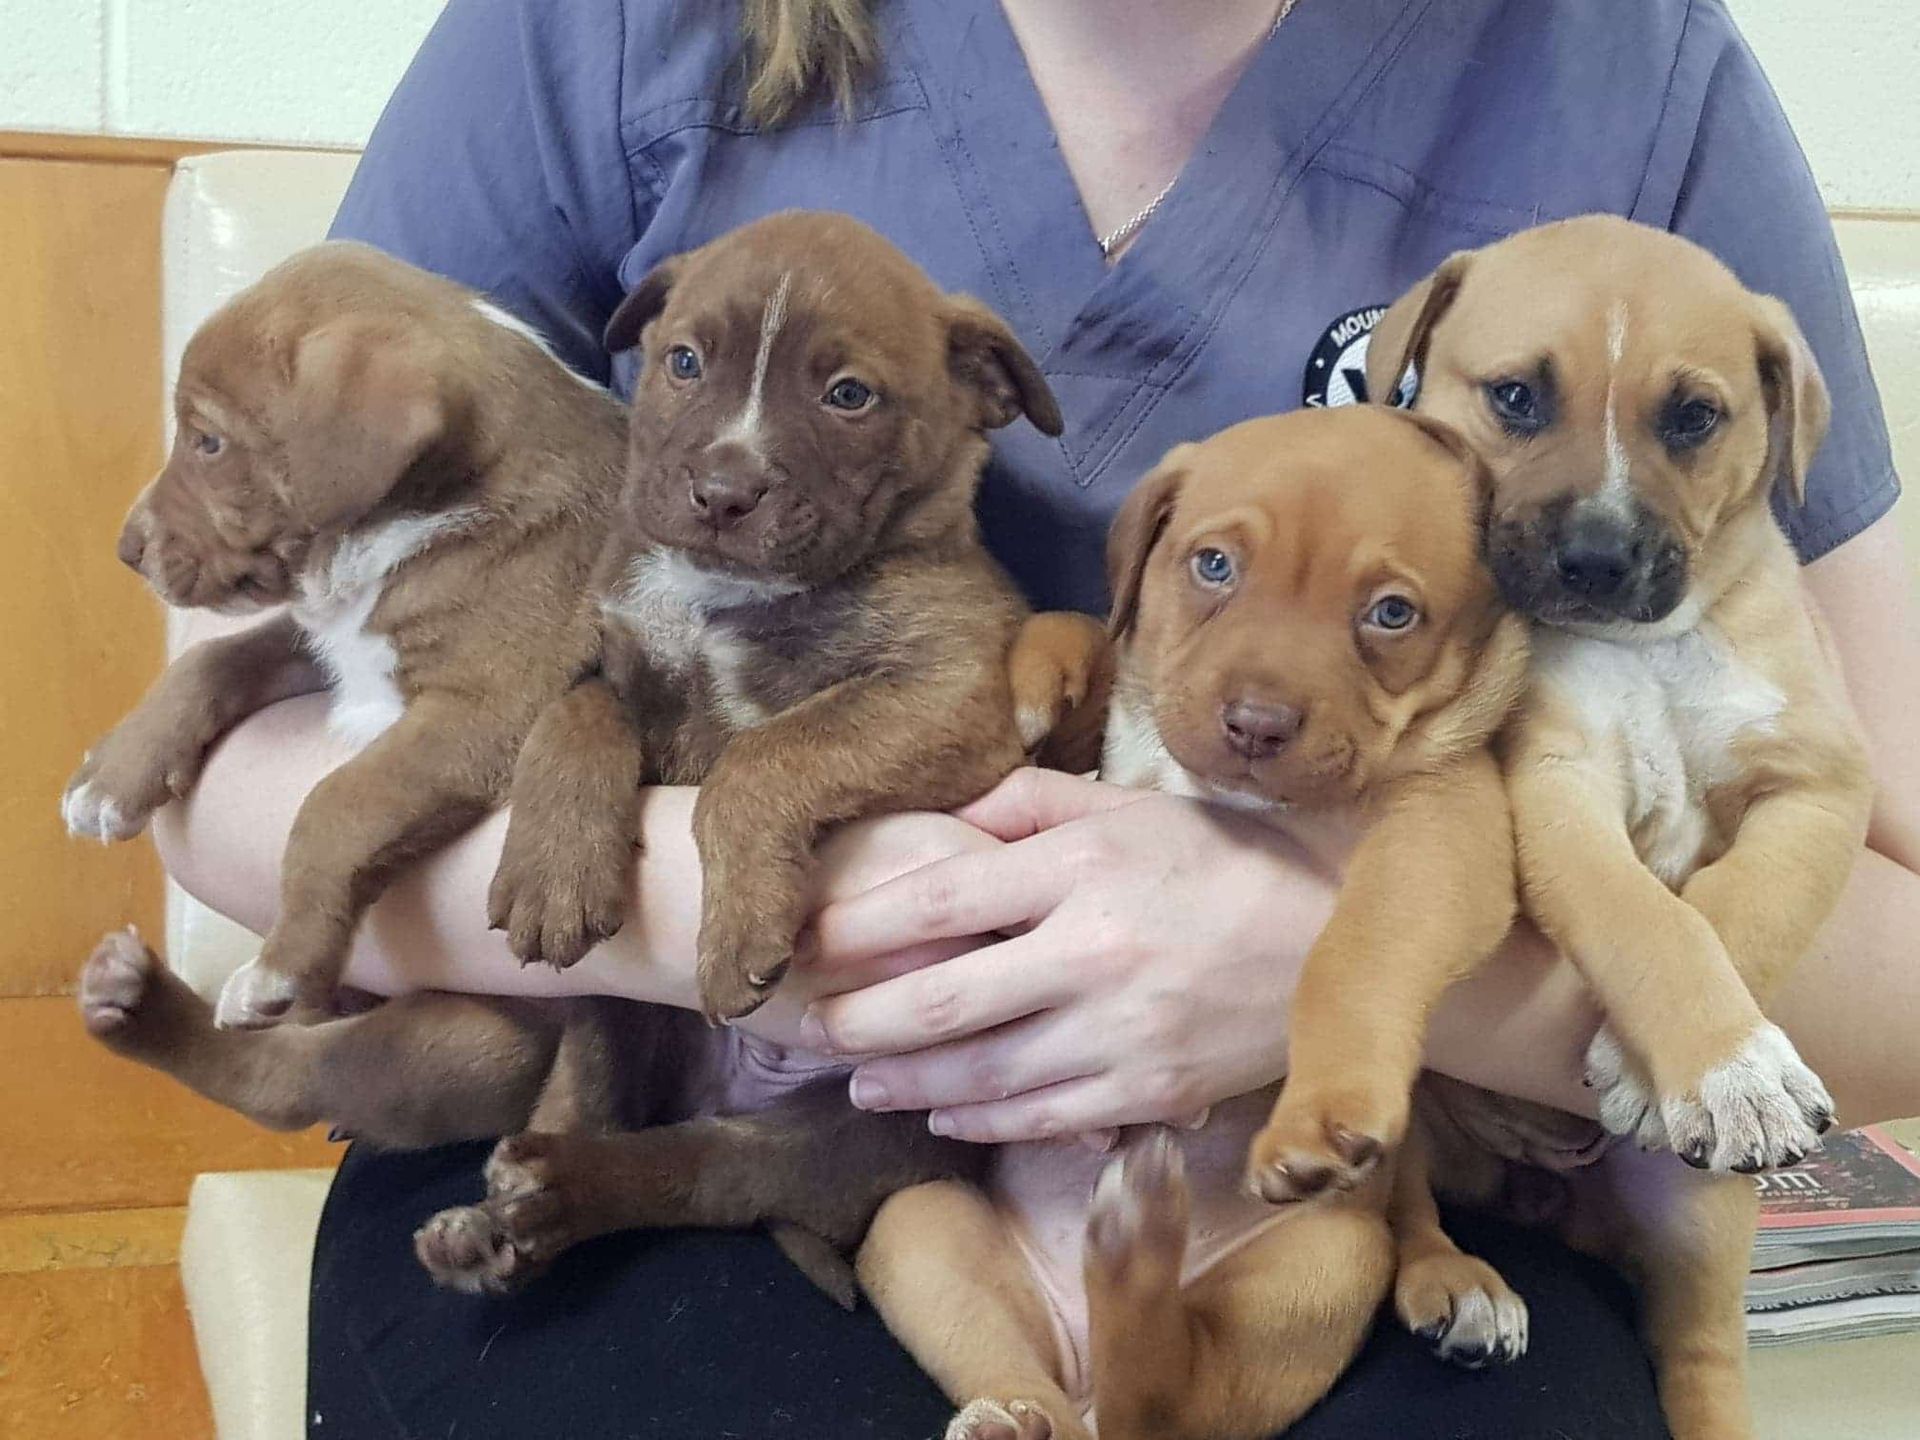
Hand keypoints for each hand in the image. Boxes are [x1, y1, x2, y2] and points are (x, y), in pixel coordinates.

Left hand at [801, 768, 1336, 1141]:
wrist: (1334, 943)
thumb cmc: (1222, 862)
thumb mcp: (1132, 807)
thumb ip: (1033, 802)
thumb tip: (950, 814)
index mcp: (1084, 867)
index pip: (942, 897)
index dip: (860, 924)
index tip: (806, 939)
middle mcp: (1096, 950)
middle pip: (945, 998)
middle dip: (862, 1019)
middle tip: (813, 1026)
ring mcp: (1123, 1031)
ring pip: (984, 1073)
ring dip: (907, 1082)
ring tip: (861, 1081)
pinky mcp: (1151, 1091)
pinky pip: (1043, 1117)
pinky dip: (981, 1121)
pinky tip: (942, 1114)